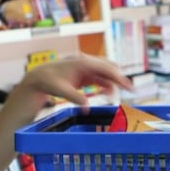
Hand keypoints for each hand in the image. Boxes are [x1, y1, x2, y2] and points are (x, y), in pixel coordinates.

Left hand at [10, 56, 133, 115]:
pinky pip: (99, 78)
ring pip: (105, 73)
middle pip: (108, 68)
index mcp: (81, 62)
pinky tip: (109, 93)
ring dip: (113, 82)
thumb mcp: (60, 90)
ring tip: (120, 93)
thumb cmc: (48, 82)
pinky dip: (105, 84)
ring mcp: (85, 67)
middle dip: (120, 78)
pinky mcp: (84, 74)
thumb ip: (74, 98)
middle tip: (131, 90)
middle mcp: (85, 62)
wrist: (38, 78)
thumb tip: (87, 108)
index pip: (105, 68)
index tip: (129, 86)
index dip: (118, 77)